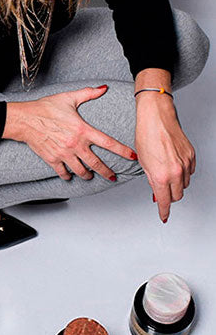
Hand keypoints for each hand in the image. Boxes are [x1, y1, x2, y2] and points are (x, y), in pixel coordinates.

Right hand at [4, 85, 136, 180]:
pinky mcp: (52, 159)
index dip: (123, 151)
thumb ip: (88, 94)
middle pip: (96, 163)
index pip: (108, 143)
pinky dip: (68, 176)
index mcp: (83, 130)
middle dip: (107, 172)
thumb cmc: (44, 108)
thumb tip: (103, 88)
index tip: (132, 157)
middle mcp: (75, 145)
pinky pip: (63, 172)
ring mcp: (64, 154)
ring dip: (88, 175)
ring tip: (90, 176)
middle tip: (113, 176)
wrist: (25, 119)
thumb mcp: (68, 98)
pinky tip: (70, 175)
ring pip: (81, 171)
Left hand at [135, 93, 194, 222]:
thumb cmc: (146, 136)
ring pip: (184, 184)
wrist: (157, 118)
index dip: (164, 211)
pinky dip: (183, 173)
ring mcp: (186, 164)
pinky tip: (173, 165)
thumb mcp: (143, 162)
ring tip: (165, 173)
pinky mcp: (192, 156)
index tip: (164, 216)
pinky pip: (190, 172)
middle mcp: (176, 172)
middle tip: (160, 190)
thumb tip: (157, 192)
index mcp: (161, 176)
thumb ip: (152, 180)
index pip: (164, 201)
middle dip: (168, 195)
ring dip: (176, 184)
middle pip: (177, 195)